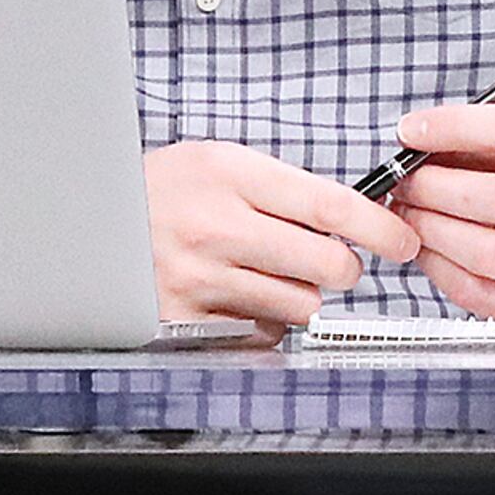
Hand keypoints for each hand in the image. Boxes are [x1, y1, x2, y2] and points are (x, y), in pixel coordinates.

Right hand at [144, 138, 418, 337]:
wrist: (91, 221)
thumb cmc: (164, 188)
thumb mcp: (221, 163)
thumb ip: (283, 187)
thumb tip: (355, 214)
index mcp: (230, 174)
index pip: (329, 204)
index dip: (378, 225)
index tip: (402, 238)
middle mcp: (215, 227)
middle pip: (325, 263)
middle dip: (344, 265)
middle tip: (336, 258)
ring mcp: (199, 278)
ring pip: (300, 304)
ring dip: (301, 293)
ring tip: (272, 271)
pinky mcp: (184, 321)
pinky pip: (261, 331)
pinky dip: (265, 319)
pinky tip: (242, 294)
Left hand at [378, 102, 494, 317]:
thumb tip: (436, 134)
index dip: (450, 128)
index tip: (414, 129)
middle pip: (483, 197)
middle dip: (430, 185)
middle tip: (408, 176)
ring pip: (477, 248)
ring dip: (431, 228)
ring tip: (411, 210)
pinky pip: (480, 291)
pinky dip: (443, 270)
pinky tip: (430, 249)